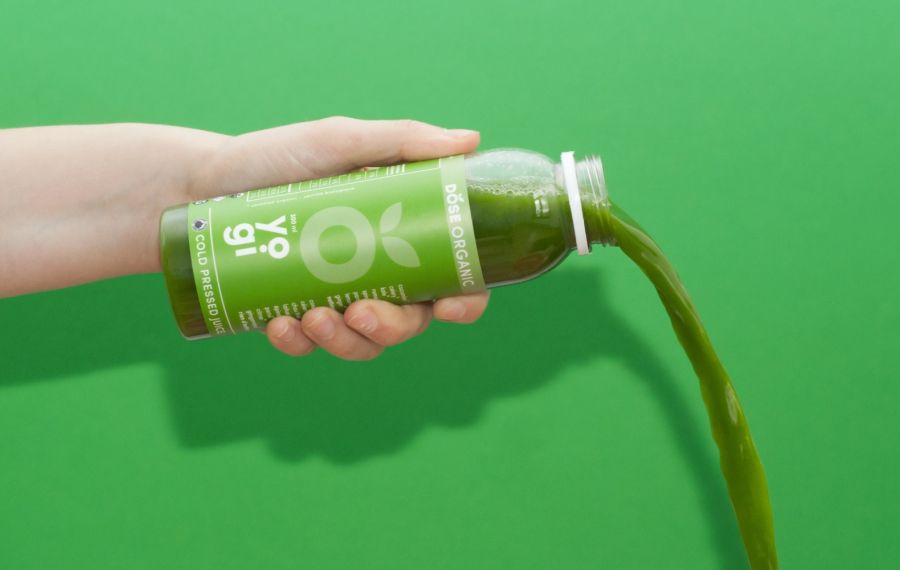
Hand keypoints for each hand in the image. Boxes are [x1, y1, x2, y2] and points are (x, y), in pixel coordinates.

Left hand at [189, 117, 489, 359]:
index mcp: (404, 236)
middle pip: (411, 322)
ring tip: (312, 318)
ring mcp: (337, 298)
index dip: (464, 301)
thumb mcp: (340, 140)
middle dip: (392, 328)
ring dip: (346, 342)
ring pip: (363, 343)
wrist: (200, 181)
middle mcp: (378, 273)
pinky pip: (309, 345)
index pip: (454, 279)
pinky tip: (279, 326)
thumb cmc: (277, 156)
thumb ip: (403, 140)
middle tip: (362, 313)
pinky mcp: (295, 314)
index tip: (448, 305)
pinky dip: (298, 342)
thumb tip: (472, 141)